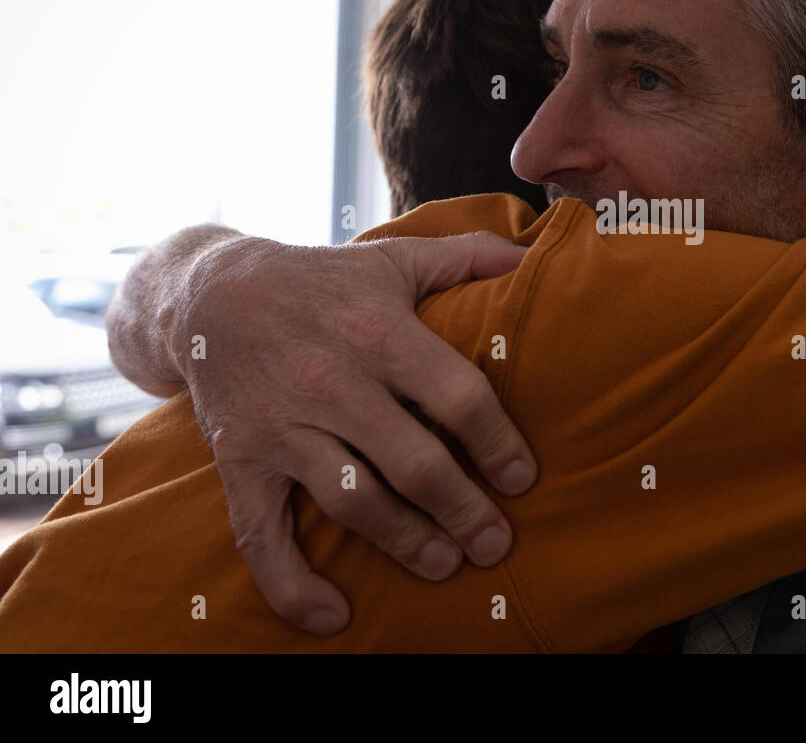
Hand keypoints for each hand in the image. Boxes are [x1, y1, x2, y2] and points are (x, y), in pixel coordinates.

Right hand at [169, 231, 533, 634]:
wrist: (208, 294)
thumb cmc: (320, 281)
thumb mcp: (391, 259)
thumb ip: (464, 257)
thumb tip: (530, 255)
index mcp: (379, 331)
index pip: (456, 396)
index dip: (498, 443)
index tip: (523, 479)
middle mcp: (332, 381)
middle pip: (412, 461)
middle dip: (462, 509)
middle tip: (495, 544)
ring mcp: (282, 426)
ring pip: (351, 500)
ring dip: (403, 542)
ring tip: (444, 567)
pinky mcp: (241, 459)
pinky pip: (261, 534)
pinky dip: (291, 584)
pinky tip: (332, 617)